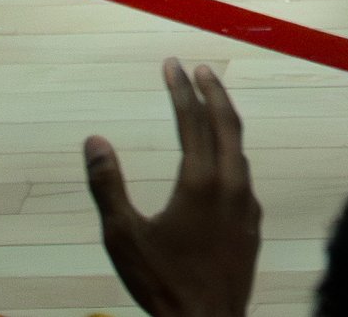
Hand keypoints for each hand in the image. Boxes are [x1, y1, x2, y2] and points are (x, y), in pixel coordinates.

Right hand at [85, 59, 259, 316]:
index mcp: (201, 180)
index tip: (172, 64)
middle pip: (226, 121)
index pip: (192, 118)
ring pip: (239, 147)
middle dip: (212, 90)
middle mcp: (230, 183)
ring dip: (225, 120)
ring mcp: (247, 203)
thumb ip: (108, 187)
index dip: (180, 89)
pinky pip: (244, 174)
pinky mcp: (253, 223)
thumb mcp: (124, 239)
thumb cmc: (164, 283)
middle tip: (198, 68)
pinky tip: (223, 162)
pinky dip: (232, 153)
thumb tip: (94, 140)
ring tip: (211, 106)